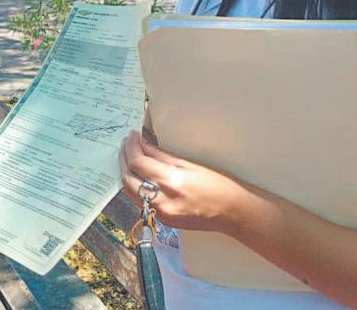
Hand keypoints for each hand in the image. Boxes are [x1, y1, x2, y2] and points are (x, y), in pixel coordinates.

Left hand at [119, 130, 250, 234]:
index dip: (131, 147)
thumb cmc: (218, 186)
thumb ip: (163, 157)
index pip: (139, 162)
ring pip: (129, 191)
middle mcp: (162, 200)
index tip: (132, 135)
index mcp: (172, 181)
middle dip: (124, 158)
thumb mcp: (190, 165)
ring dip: (125, 172)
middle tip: (126, 143)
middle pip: (128, 178)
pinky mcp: (162, 220)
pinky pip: (140, 201)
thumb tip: (144, 145)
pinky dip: (134, 185)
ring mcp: (160, 213)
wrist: (232, 213)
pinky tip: (137, 174)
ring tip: (128, 156)